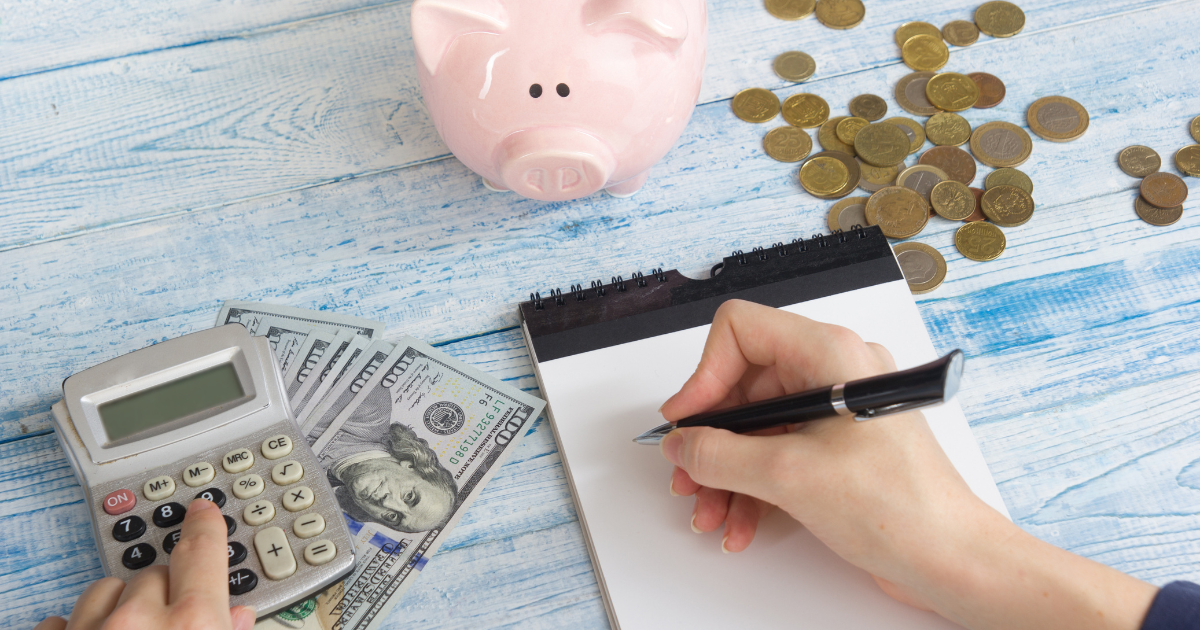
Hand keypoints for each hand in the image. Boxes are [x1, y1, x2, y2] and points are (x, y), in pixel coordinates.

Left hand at [35, 499, 254, 629]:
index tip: (201, 510)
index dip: (203, 525)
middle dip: (165, 589)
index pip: (202, 551)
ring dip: (119, 605)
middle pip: (154, 573)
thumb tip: (236, 618)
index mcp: (192, 623)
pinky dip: (77, 628)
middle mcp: (137, 622)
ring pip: (105, 589)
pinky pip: (62, 621)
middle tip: (173, 621)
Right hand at [658, 300, 1157, 629]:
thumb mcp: (789, 475)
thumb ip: (720, 453)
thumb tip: (683, 443)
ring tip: (711, 510)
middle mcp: (834, 372)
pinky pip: (778, 452)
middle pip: (743, 385)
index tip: (687, 419)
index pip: (741, 332)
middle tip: (688, 473)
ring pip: (756, 426)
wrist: (951, 559)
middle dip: (710, 437)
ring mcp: (838, 411)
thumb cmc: (902, 506)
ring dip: (726, 471)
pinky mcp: (839, 448)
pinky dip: (753, 486)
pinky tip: (741, 522)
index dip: (704, 374)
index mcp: (830, 353)